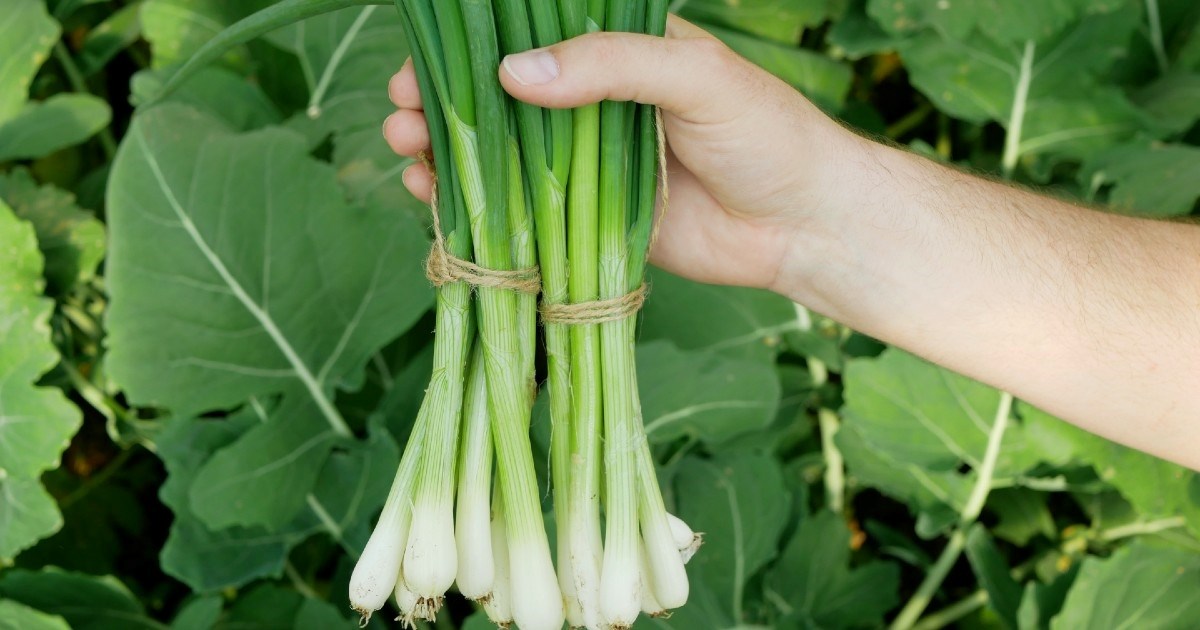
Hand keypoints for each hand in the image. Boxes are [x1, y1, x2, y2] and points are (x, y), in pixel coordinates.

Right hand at [383, 15, 856, 289]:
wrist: (805, 225)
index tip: (422, 62)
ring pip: (501, 157)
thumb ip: (609, 66)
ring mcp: (587, 168)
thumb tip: (512, 72)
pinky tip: (436, 201)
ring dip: (447, 155)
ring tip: (406, 152)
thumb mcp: (694, 77)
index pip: (529, 38)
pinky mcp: (590, 223)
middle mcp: (595, 107)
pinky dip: (477, 209)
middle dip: (444, 105)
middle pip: (500, 100)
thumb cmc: (766, 134)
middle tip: (401, 113)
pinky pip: (522, 214)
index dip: (471, 48)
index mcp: (619, 55)